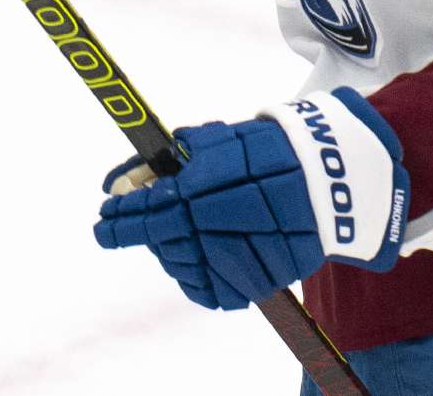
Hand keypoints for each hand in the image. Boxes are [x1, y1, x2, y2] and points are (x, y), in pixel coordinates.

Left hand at [93, 88, 409, 309]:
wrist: (329, 178)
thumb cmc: (267, 151)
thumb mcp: (213, 143)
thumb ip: (164, 162)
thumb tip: (116, 179)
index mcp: (196, 194)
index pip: (142, 214)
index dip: (118, 219)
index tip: (103, 220)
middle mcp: (209, 231)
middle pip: (159, 243)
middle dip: (144, 232)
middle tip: (139, 222)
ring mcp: (232, 262)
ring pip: (182, 266)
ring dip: (173, 250)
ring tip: (187, 231)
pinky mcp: (254, 283)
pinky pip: (211, 291)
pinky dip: (200, 277)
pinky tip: (203, 258)